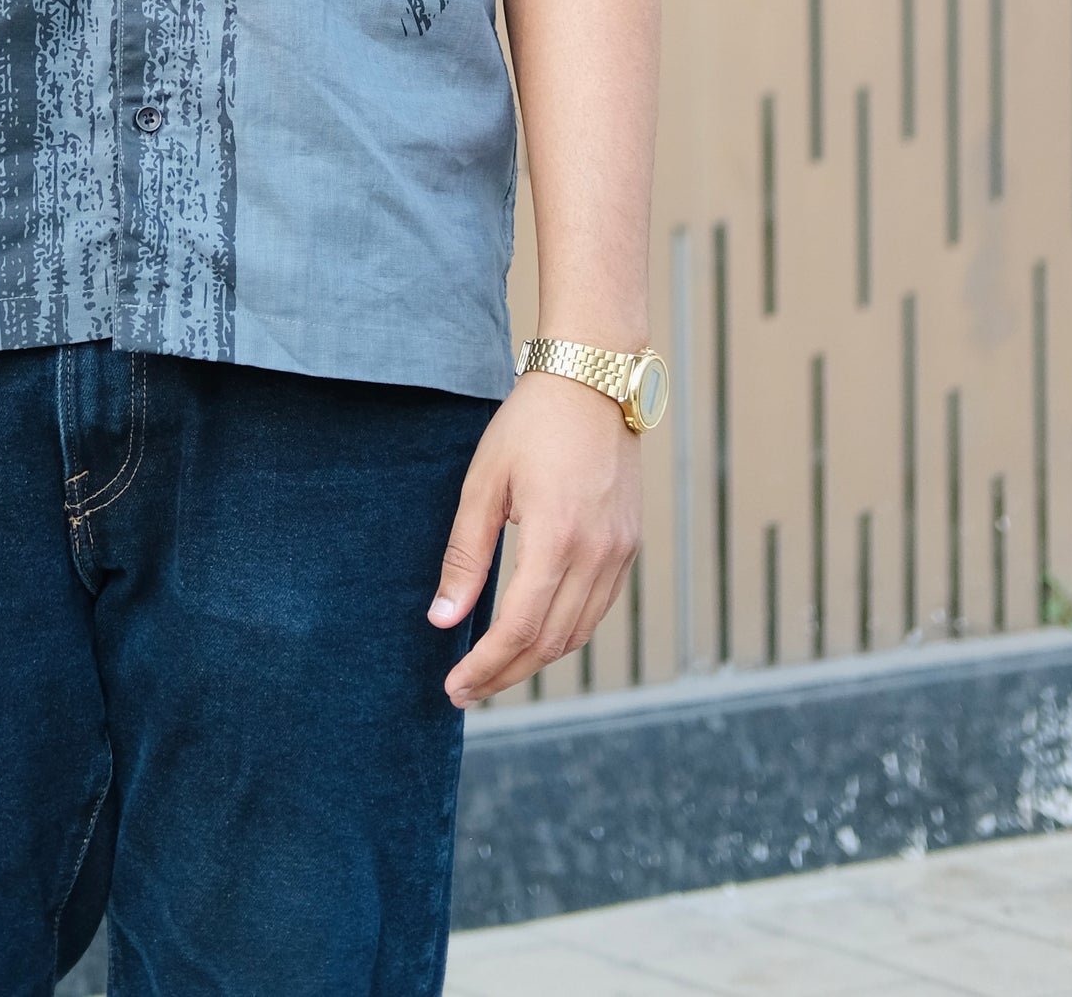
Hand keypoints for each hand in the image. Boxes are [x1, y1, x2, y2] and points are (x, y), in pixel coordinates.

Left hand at [429, 371, 641, 704]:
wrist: (593, 380)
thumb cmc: (531, 423)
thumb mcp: (484, 481)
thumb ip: (466, 553)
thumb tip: (443, 620)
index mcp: (556, 538)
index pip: (519, 629)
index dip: (485, 667)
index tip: (454, 687)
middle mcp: (596, 554)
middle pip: (550, 643)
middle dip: (505, 674)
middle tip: (465, 690)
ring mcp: (619, 553)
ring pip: (578, 633)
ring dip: (535, 659)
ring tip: (494, 668)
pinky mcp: (629, 546)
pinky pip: (598, 609)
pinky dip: (564, 632)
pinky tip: (534, 631)